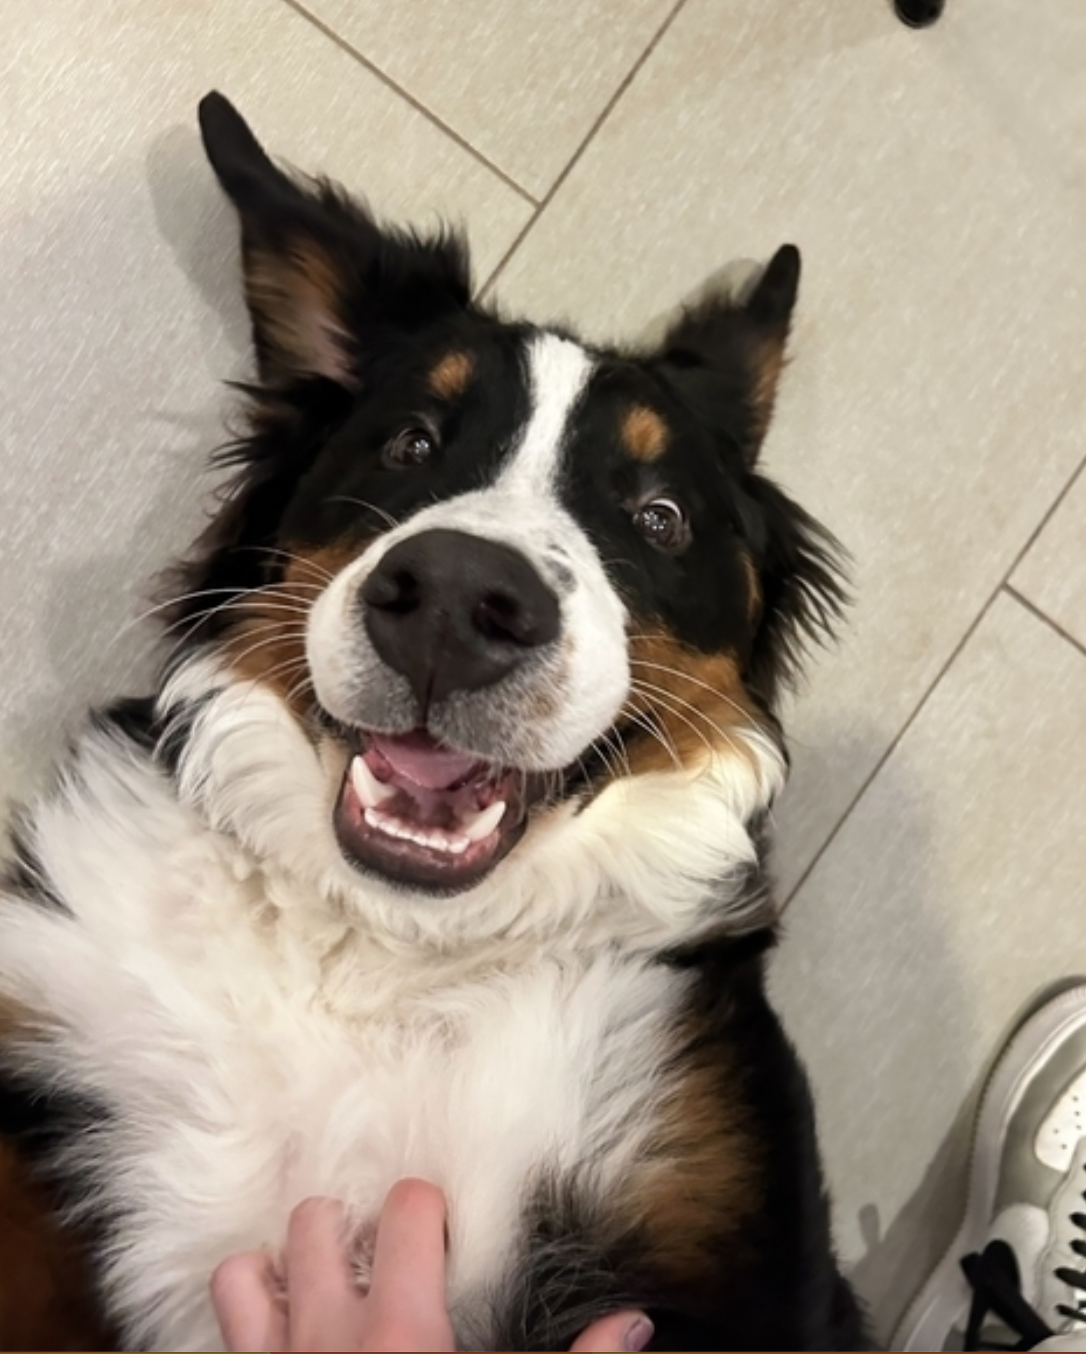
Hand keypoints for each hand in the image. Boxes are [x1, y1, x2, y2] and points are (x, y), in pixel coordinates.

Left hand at [211, 1180, 652, 1351]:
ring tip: (316, 1290)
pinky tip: (276, 1332)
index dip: (428, 1211)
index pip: (408, 1207)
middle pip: (317, 1220)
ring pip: (246, 1269)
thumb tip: (631, 1324)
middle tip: (378, 1262)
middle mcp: (328, 1333)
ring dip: (278, 1273)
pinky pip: (222, 1318)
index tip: (442, 1239)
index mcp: (404, 1331)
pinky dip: (244, 1314)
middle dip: (346, 1230)